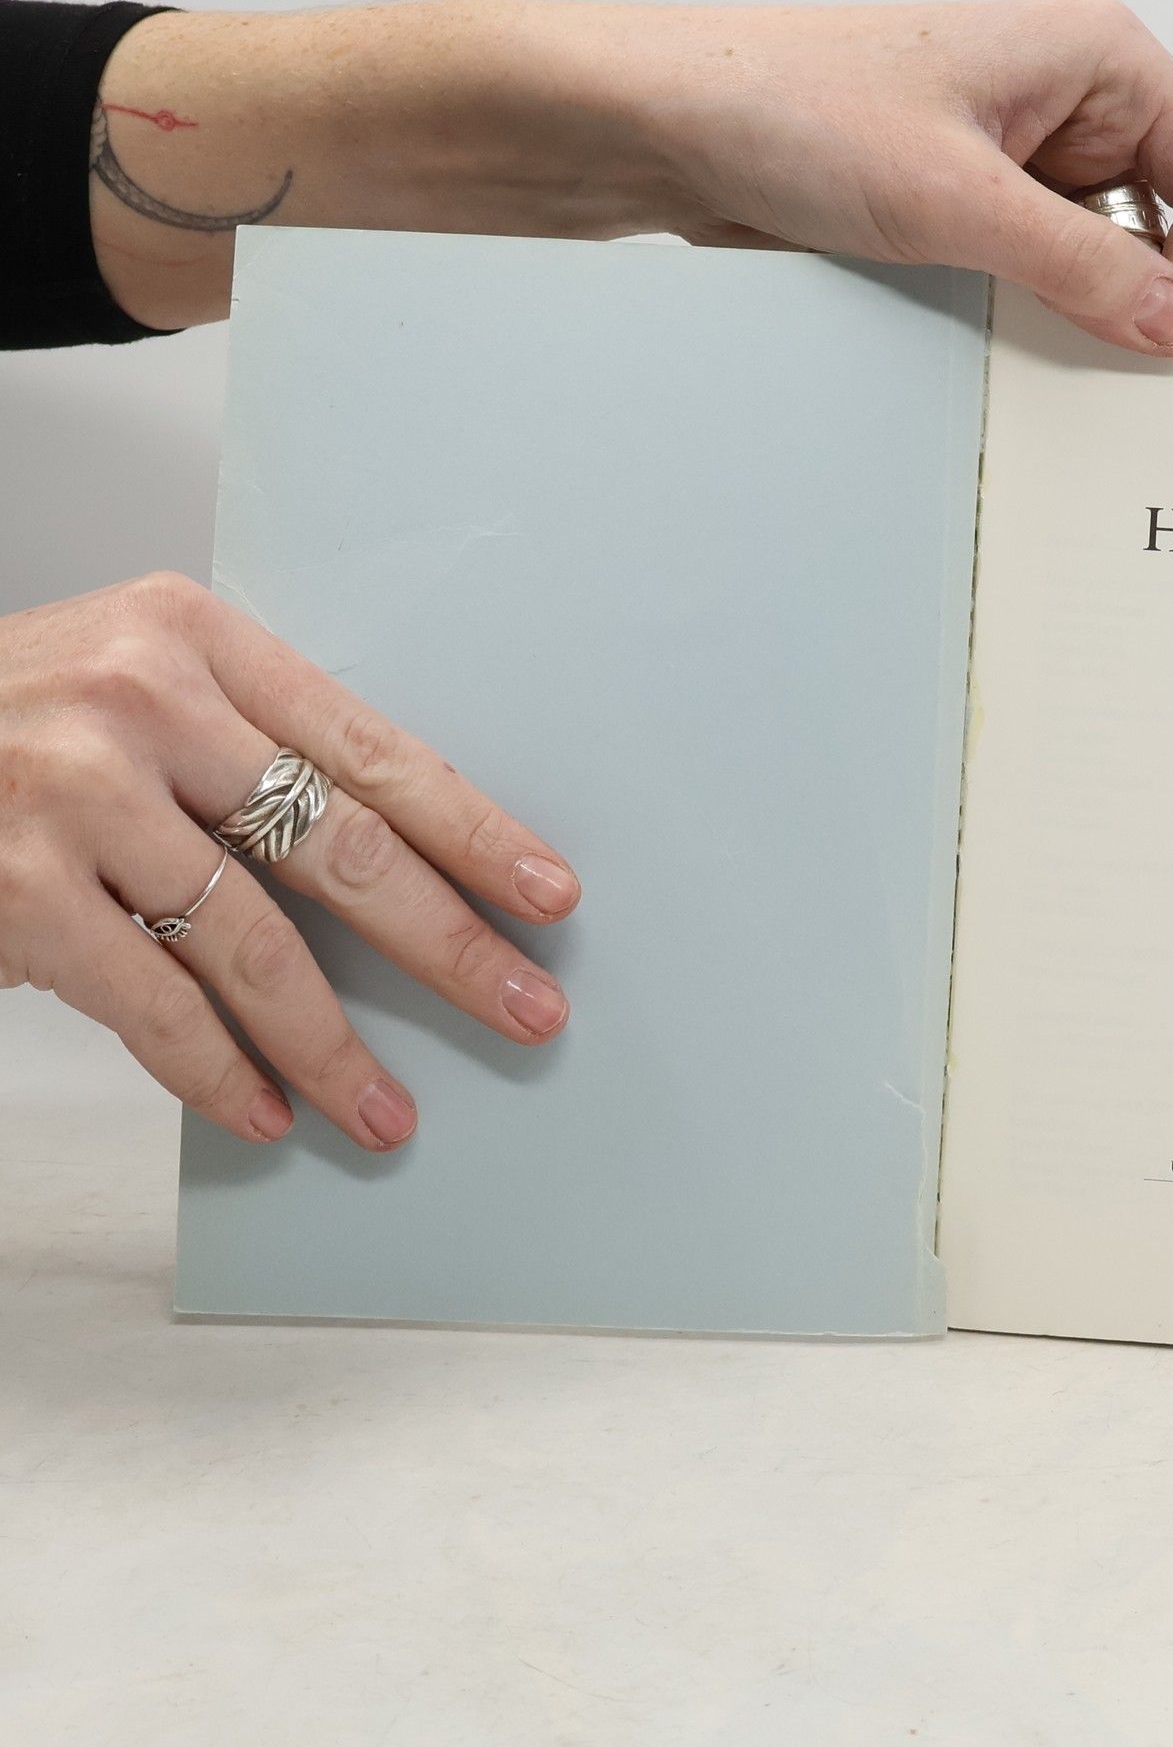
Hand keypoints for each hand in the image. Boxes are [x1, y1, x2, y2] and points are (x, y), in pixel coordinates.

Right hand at [0, 573, 578, 1149]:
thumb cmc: (10, 721)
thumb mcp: (133, 686)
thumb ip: (246, 745)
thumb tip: (399, 866)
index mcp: (196, 635)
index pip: (372, 747)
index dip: (473, 830)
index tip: (546, 894)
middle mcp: (142, 699)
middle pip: (340, 845)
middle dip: (446, 943)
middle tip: (526, 1007)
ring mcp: (72, 791)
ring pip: (252, 944)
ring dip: (331, 1045)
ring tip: (387, 1111)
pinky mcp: (14, 885)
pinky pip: (150, 1001)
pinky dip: (214, 1068)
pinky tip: (266, 1111)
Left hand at [568, 0, 1172, 354]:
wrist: (672, 126)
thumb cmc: (792, 104)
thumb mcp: (952, 198)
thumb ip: (1081, 266)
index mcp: (1102, 59)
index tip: (1153, 328)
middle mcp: (1079, 104)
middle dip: (1145, 296)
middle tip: (1083, 345)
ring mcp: (1029, 161)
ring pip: (1113, 264)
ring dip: (1076, 309)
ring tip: (1003, 317)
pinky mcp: (980, 208)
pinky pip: (1047, 279)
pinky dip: (1030, 314)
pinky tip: (977, 320)